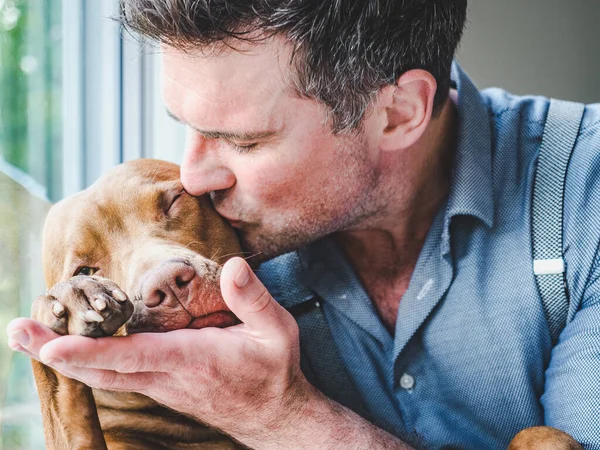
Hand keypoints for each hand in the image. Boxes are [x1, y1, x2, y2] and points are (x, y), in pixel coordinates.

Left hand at [7, 257, 315, 444]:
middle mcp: (167, 377)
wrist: (274, 416)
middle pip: (101, 370)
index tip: (52, 347)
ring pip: (103, 375)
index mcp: (192, 361)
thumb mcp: (277, 331)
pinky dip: (86, 362)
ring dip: (64, 357)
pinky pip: (115, 375)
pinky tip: (70, 348)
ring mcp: (161, 385)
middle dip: (56, 352)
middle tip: (17, 331)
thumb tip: (231, 265)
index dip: (90, 353)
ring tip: (29, 335)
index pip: (133, 357)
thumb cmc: (274, 370)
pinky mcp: (162, 386)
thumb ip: (253, 298)